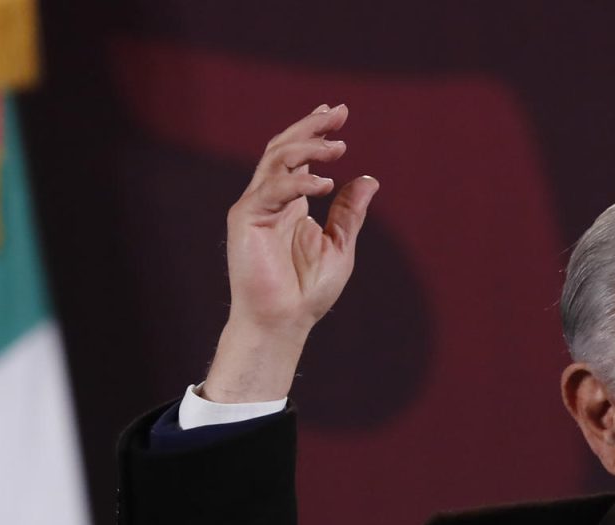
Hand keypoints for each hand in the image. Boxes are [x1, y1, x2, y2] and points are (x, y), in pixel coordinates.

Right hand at [202, 104, 378, 402]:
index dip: (314, 131)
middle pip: (284, 148)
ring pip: (276, 160)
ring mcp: (255, 207)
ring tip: (338, 147)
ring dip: (307, 147)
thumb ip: (349, 212)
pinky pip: (271, 190)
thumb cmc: (307, 292)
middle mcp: (270, 199)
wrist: (283, 322)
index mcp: (289, 203)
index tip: (337, 114)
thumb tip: (369, 179)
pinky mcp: (246, 220)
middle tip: (338, 112)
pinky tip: (325, 183)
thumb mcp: (339, 246)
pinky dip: (298, 182)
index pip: (297, 156)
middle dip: (310, 127)